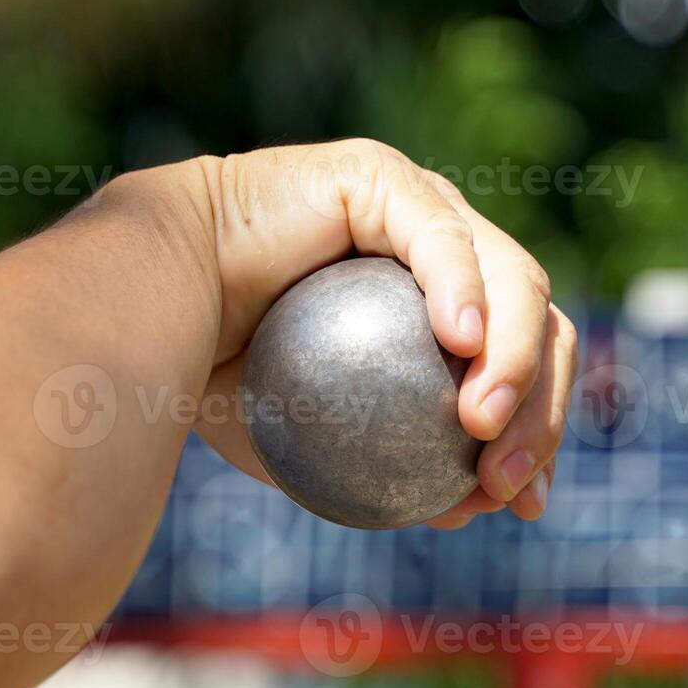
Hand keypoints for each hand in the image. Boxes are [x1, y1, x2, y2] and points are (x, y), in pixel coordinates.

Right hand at [165, 139, 578, 525]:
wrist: (148, 314)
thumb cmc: (218, 380)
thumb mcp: (321, 440)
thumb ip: (397, 464)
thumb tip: (466, 509)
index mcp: (440, 307)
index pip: (522, 365)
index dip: (540, 430)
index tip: (523, 502)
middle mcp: (443, 251)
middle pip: (539, 323)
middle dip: (540, 410)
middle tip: (506, 481)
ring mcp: (420, 206)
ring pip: (512, 279)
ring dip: (515, 360)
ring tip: (484, 425)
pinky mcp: (381, 178)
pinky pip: (439, 237)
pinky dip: (462, 292)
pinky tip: (463, 348)